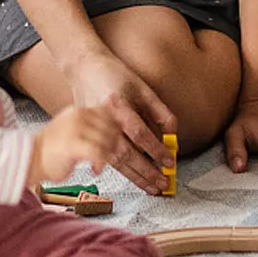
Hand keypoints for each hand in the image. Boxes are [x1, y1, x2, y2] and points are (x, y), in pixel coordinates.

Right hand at [29, 106, 121, 190]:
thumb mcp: (72, 131)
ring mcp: (75, 129)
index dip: (115, 128)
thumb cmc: (51, 151)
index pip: (108, 113)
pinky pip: (98, 152)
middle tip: (108, 155)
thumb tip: (117, 122)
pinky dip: (100, 163)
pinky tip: (95, 169)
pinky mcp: (72, 144)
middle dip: (113, 144)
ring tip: (99, 164)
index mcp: (78, 111)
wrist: (29, 160)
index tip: (113, 142)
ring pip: (106, 140)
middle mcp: (78, 116)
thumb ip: (92, 126)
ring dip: (107, 156)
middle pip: (110, 127)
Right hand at [65, 46, 175, 193]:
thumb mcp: (143, 88)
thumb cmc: (116, 75)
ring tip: (152, 187)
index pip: (140, 134)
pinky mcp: (88, 135)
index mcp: (118, 106)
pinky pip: (107, 157)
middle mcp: (104, 120)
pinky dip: (123, 170)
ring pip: (115, 160)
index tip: (170, 162)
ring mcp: (93, 129)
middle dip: (146, 171)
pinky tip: (135, 178)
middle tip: (163, 183)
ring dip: (135, 176)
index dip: (156, 149)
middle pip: (126, 153)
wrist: (84, 69)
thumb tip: (173, 136)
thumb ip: (160, 112)